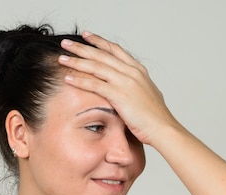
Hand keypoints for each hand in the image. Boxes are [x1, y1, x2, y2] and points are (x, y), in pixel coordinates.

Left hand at [59, 31, 180, 145]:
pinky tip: (68, 78)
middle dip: (82, 48)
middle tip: (66, 43)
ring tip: (62, 58)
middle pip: (102, 55)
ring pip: (96, 67)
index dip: (99, 42)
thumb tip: (132, 89)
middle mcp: (131, 72)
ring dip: (77, 61)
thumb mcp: (148, 95)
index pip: (115, 50)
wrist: (163, 128)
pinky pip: (95, 85)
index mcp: (138, 70)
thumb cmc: (156, 118)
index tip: (86, 36)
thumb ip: (137, 88)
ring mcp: (126, 82)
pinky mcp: (119, 95)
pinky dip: (80, 80)